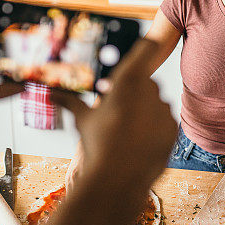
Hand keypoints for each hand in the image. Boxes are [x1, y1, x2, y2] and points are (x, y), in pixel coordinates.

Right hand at [51, 40, 176, 188]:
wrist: (118, 180)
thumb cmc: (98, 145)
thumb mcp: (83, 120)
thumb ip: (70, 102)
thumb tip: (51, 94)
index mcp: (129, 80)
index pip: (147, 47)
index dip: (147, 46)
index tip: (148, 44)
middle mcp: (151, 90)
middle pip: (146, 81)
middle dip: (134, 91)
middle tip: (118, 108)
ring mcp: (164, 109)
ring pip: (155, 102)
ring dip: (144, 110)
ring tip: (126, 130)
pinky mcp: (173, 128)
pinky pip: (163, 121)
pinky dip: (154, 127)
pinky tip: (139, 141)